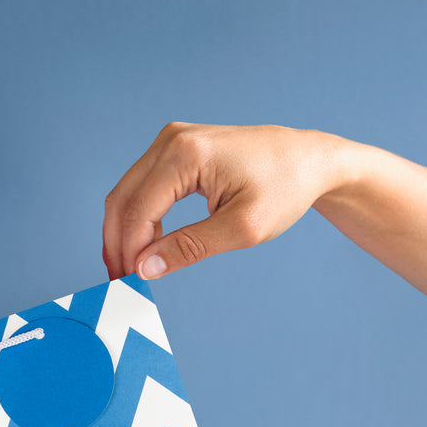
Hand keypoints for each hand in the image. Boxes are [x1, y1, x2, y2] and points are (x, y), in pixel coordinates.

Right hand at [103, 121, 426, 318]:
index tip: (129, 286)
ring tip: (129, 270)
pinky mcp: (174, 149)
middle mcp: (171, 140)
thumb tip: (144, 268)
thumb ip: (189, 248)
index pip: (138, 211)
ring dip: (123, 234)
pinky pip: (141, 188)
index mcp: (186, 155)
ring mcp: (170, 141)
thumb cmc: (285, 189)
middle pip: (123, 200)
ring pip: (127, 194)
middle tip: (121, 283)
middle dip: (117, 245)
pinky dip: (137, 219)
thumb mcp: (242, 229)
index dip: (129, 253)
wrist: (310, 160)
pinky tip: (144, 247)